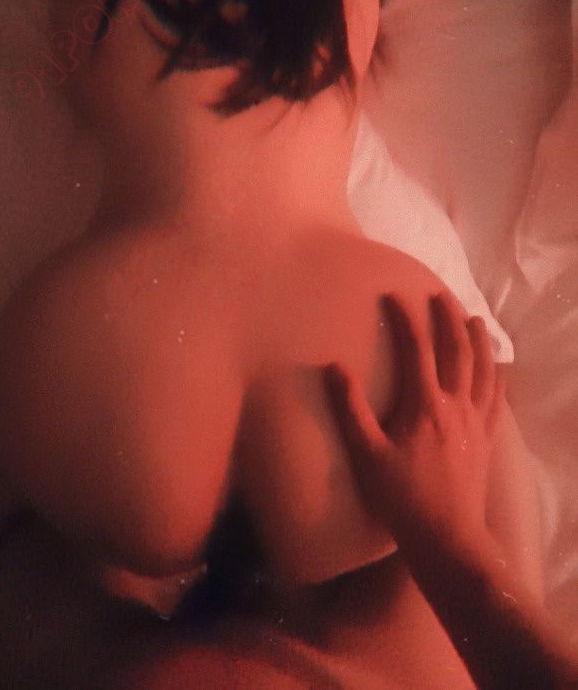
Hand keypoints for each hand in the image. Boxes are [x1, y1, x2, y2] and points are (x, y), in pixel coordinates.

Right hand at [325, 292, 505, 555]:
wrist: (447, 538)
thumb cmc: (402, 498)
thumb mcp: (366, 454)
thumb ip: (350, 408)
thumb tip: (334, 366)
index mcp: (424, 405)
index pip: (416, 348)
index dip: (405, 318)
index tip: (393, 294)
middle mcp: (455, 405)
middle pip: (456, 349)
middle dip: (447, 317)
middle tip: (438, 293)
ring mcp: (476, 421)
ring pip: (482, 369)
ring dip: (477, 339)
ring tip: (471, 318)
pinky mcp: (487, 439)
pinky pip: (496, 398)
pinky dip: (495, 375)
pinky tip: (496, 366)